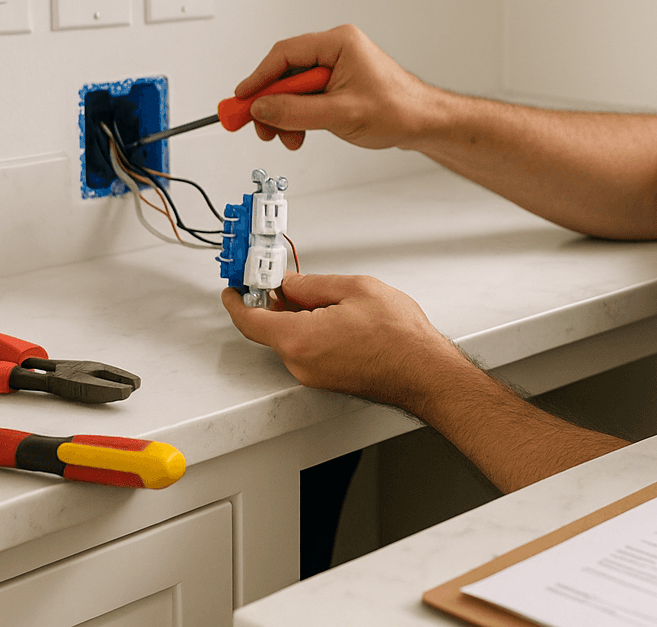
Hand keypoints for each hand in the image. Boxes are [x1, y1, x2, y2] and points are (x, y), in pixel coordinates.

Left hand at [221, 272, 466, 410]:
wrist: (423, 372)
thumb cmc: (398, 337)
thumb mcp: (355, 289)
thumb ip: (314, 285)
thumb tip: (291, 284)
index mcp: (299, 338)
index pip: (250, 320)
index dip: (237, 301)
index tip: (233, 288)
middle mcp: (300, 362)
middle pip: (271, 328)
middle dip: (273, 301)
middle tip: (281, 278)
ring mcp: (313, 374)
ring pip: (291, 338)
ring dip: (295, 315)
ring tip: (323, 295)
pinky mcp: (327, 379)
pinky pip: (306, 349)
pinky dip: (309, 330)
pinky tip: (332, 315)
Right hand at [236, 24, 442, 152]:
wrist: (424, 123)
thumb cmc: (399, 110)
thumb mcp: (341, 114)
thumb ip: (296, 112)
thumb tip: (262, 109)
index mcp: (339, 43)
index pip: (285, 54)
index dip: (259, 78)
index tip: (241, 99)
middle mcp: (337, 50)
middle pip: (286, 72)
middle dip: (272, 102)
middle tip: (257, 125)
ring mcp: (338, 67)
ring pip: (295, 88)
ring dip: (286, 114)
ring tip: (287, 136)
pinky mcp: (339, 84)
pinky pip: (308, 97)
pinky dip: (299, 116)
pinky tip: (301, 132)